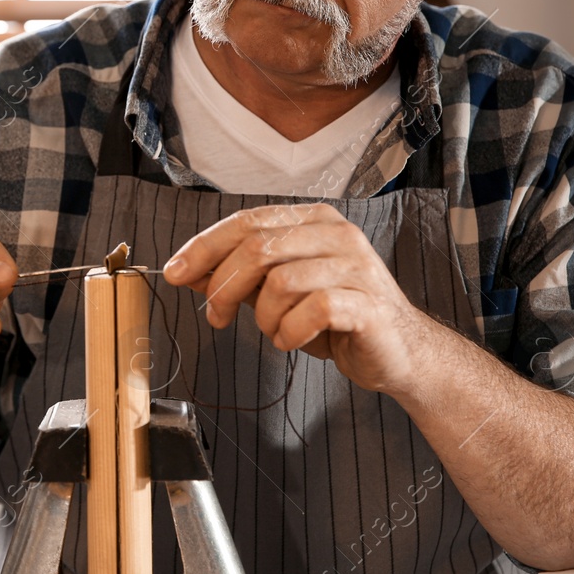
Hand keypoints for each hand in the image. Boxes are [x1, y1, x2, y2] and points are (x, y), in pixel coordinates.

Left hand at [162, 202, 430, 394]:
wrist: (398, 352)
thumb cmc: (334, 319)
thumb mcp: (277, 293)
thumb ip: (237, 276)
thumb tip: (185, 271)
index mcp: (313, 220)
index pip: (247, 222)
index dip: (204, 247)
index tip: (174, 272)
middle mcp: (337, 234)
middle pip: (258, 248)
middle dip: (224, 286)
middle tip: (216, 316)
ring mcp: (356, 266)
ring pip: (281, 282)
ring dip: (264, 317)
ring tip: (275, 331)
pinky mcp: (368, 303)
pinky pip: (312, 311)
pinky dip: (291, 332)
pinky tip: (294, 340)